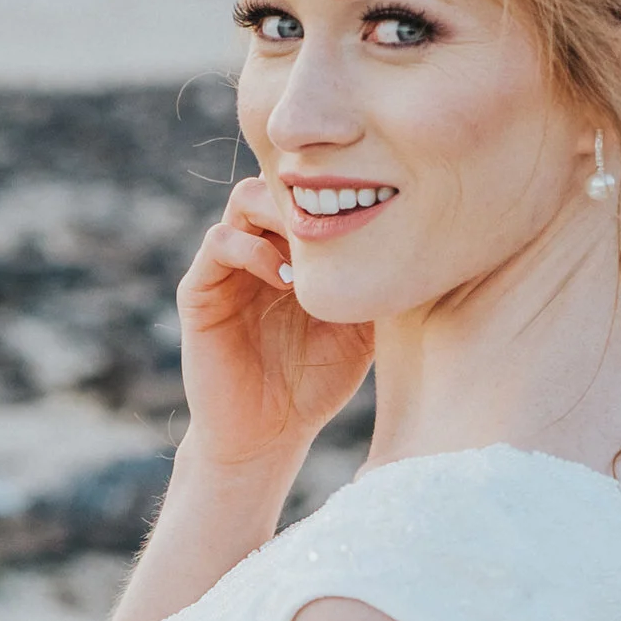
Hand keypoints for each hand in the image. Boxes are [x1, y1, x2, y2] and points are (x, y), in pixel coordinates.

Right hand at [174, 178, 371, 476]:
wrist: (267, 437)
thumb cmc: (315, 387)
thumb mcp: (360, 333)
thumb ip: (377, 289)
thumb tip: (420, 247)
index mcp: (295, 253)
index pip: (310, 194)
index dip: (336, 191)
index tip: (369, 213)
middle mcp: (260, 250)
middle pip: (278, 182)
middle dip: (308, 195)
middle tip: (339, 223)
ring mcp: (228, 268)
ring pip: (245, 199)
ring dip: (280, 214)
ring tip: (309, 256)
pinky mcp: (200, 291)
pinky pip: (219, 242)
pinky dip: (252, 249)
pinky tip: (283, 280)